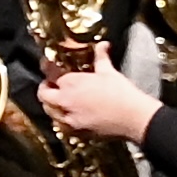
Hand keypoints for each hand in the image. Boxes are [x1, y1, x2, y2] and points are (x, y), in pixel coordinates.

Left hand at [47, 62, 162, 144]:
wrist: (133, 116)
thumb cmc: (121, 93)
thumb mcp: (109, 71)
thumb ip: (101, 57)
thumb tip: (102, 45)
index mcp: (70, 83)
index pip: (51, 75)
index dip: (49, 71)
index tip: (50, 69)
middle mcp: (65, 100)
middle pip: (44, 95)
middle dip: (45, 89)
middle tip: (50, 85)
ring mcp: (69, 117)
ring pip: (49, 111)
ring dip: (51, 105)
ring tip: (58, 101)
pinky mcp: (76, 131)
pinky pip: (61, 125)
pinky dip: (61, 120)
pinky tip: (68, 117)